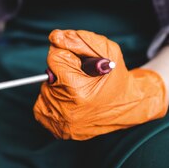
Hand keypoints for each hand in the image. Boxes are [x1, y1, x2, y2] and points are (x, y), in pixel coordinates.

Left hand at [33, 29, 167, 139]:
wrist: (127, 106)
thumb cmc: (116, 76)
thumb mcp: (107, 51)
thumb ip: (79, 39)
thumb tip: (54, 36)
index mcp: (78, 90)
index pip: (54, 58)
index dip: (68, 56)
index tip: (80, 63)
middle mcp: (66, 110)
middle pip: (49, 74)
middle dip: (63, 70)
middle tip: (81, 78)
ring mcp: (61, 123)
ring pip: (45, 89)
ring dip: (58, 85)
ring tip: (78, 90)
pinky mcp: (57, 130)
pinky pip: (41, 106)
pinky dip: (53, 99)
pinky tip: (71, 100)